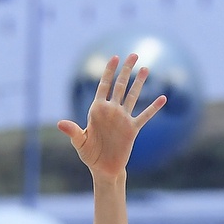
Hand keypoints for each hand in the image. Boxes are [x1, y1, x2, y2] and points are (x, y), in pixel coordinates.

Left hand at [57, 53, 166, 178]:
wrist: (104, 169)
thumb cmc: (89, 155)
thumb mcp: (80, 143)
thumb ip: (73, 131)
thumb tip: (60, 124)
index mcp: (97, 110)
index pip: (104, 85)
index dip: (109, 71)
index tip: (115, 57)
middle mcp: (111, 111)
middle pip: (120, 86)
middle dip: (126, 70)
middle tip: (134, 54)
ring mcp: (123, 119)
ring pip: (132, 96)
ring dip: (139, 83)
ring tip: (146, 68)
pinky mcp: (132, 129)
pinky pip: (144, 116)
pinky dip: (153, 108)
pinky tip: (163, 98)